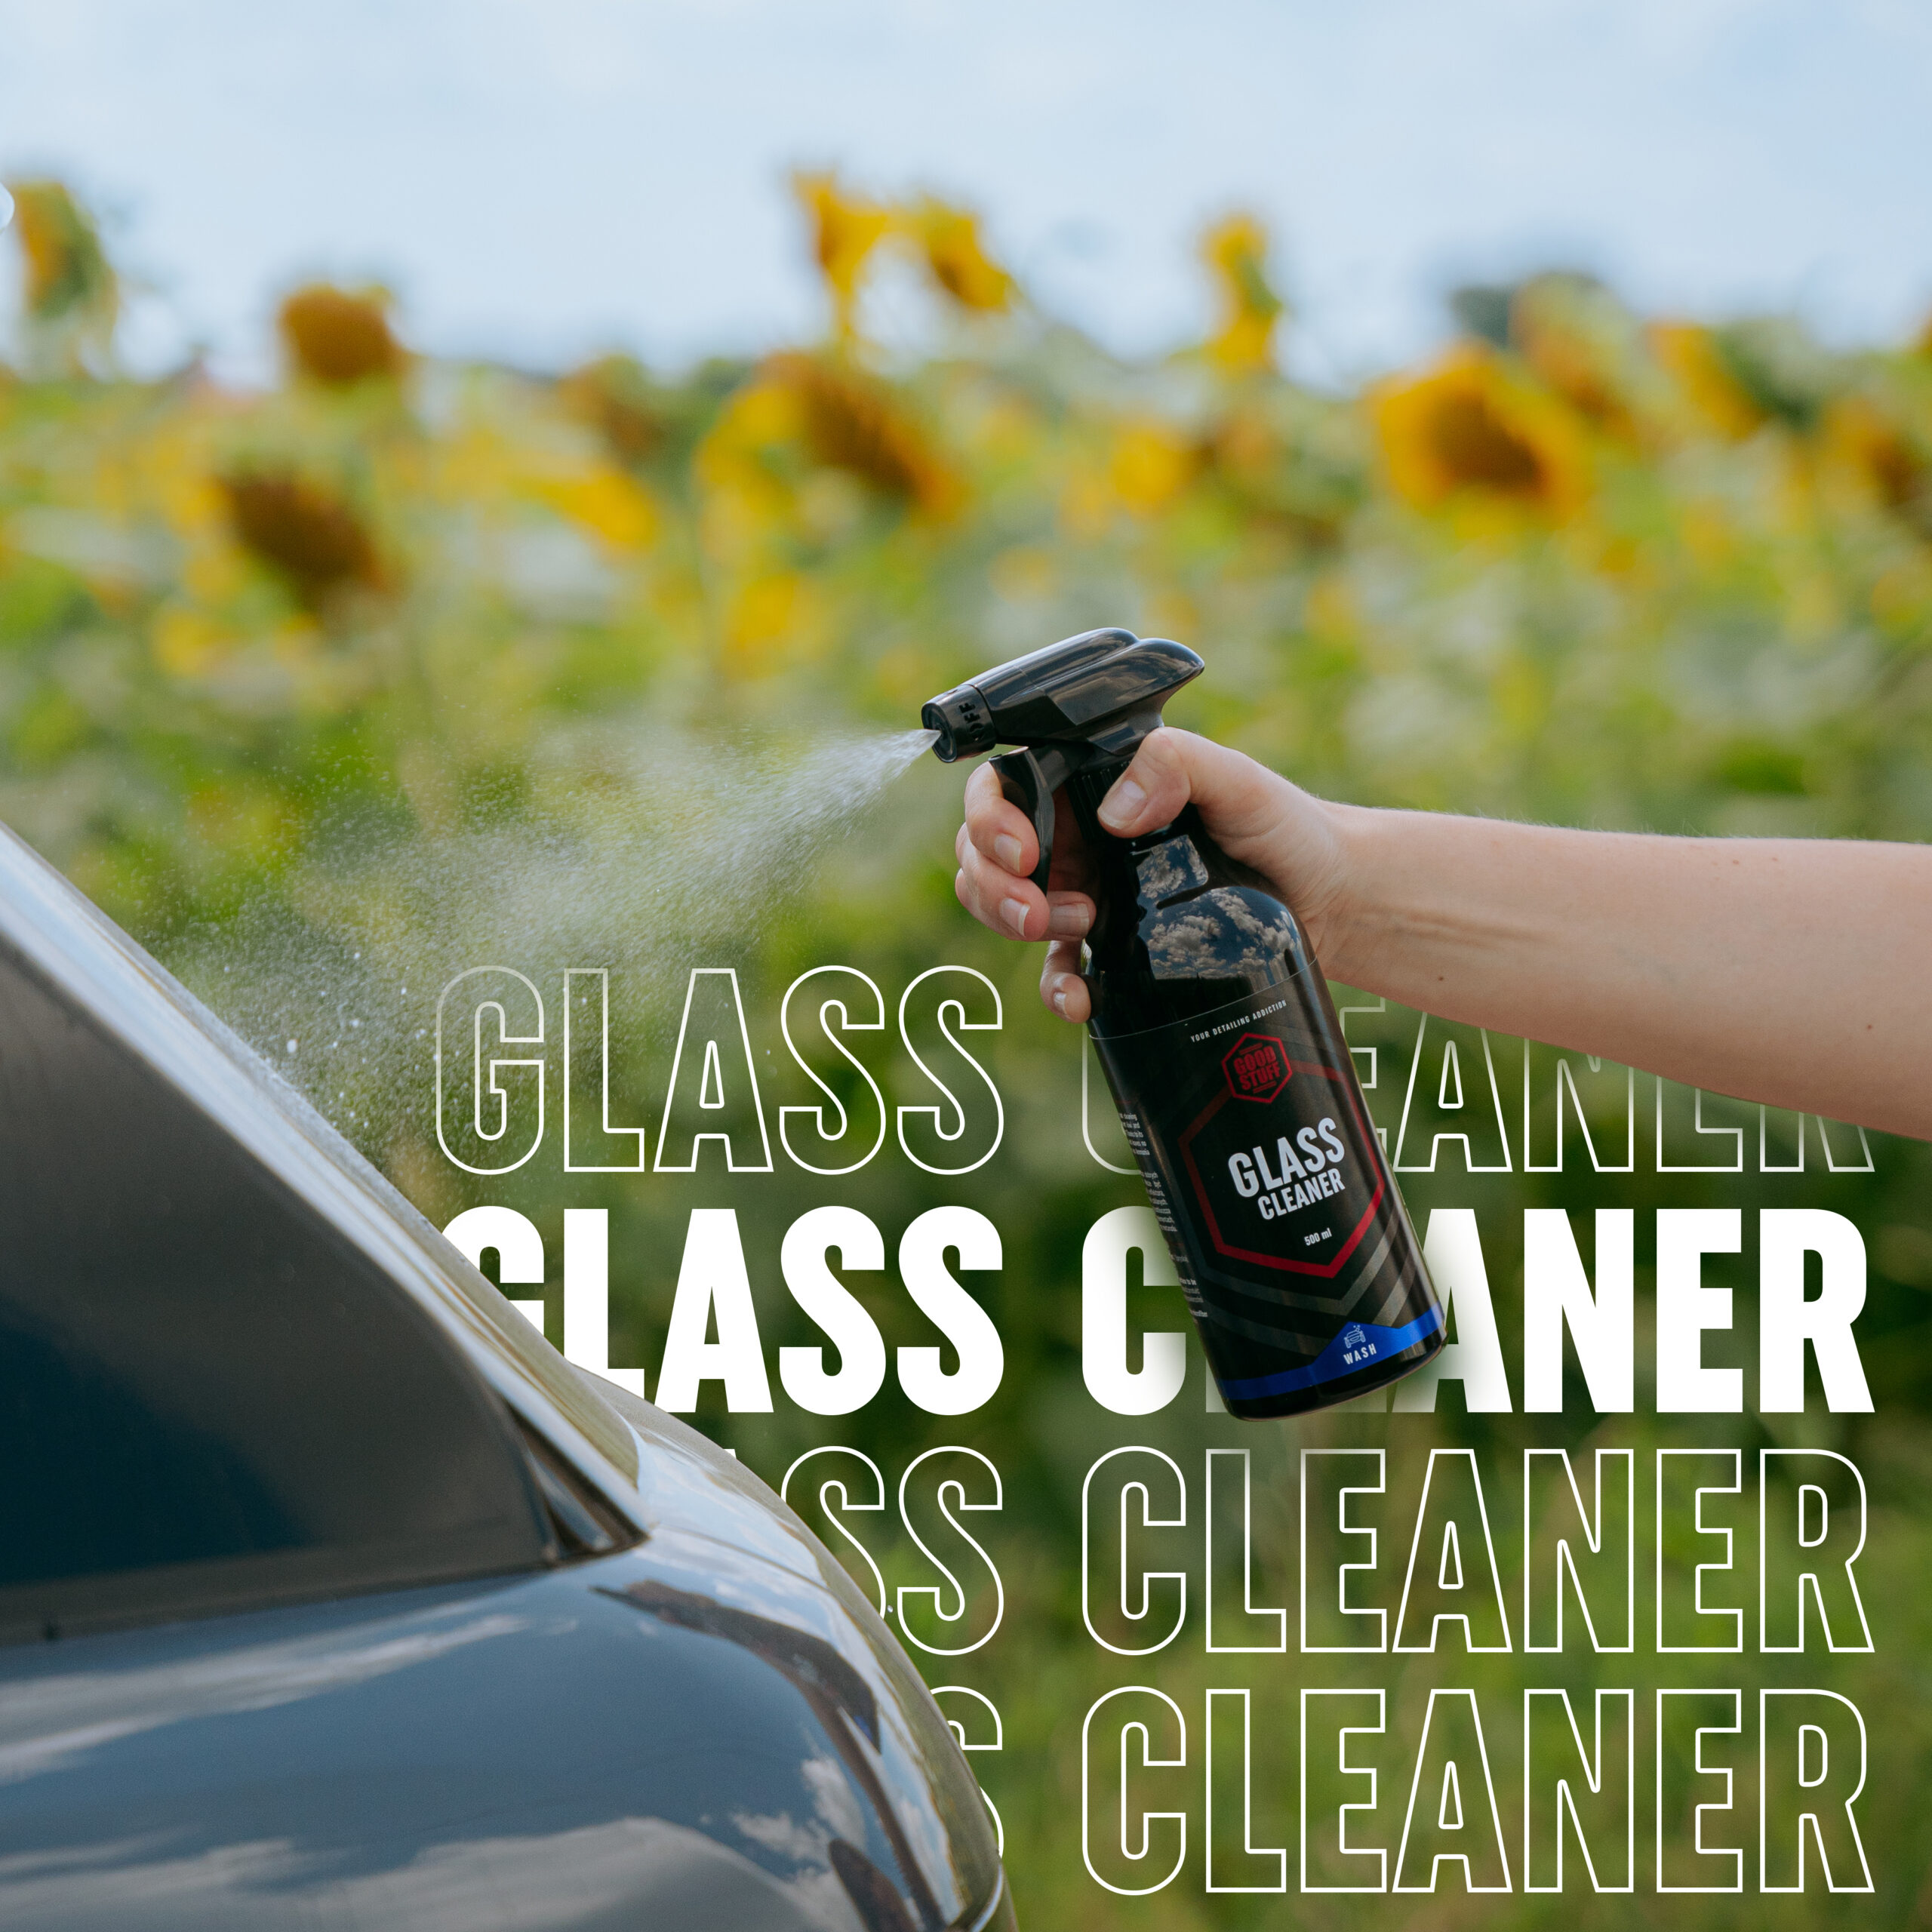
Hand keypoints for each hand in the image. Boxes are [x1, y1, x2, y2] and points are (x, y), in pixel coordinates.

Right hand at [952, 727, 1352, 1021]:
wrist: (1328, 901)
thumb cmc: (1283, 827)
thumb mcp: (1237, 781)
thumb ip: (1177, 763)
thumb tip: (1115, 812)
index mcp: (1092, 785)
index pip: (1006, 787)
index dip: (991, 817)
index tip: (1021, 851)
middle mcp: (1079, 838)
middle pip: (987, 854)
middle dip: (992, 884)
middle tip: (1037, 910)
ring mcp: (1089, 896)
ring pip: (1008, 909)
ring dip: (1013, 924)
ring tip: (1070, 929)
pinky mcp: (1112, 952)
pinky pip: (1059, 972)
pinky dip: (1056, 988)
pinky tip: (1079, 999)